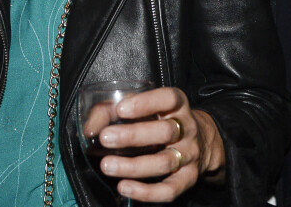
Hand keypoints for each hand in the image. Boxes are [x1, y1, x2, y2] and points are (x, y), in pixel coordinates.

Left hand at [97, 86, 224, 202]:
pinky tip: (125, 187)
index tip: (120, 109)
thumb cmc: (161, 119)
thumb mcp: (142, 106)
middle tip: (106, 138)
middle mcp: (187, 128)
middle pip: (165, 132)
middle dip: (133, 136)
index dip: (145, 103)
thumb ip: (112, 110)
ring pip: (164, 162)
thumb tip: (90, 128)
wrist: (201, 142)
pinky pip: (169, 189)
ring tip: (107, 165)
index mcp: (177, 104)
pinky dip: (146, 192)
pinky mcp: (188, 179)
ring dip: (133, 166)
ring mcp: (189, 155)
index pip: (167, 98)